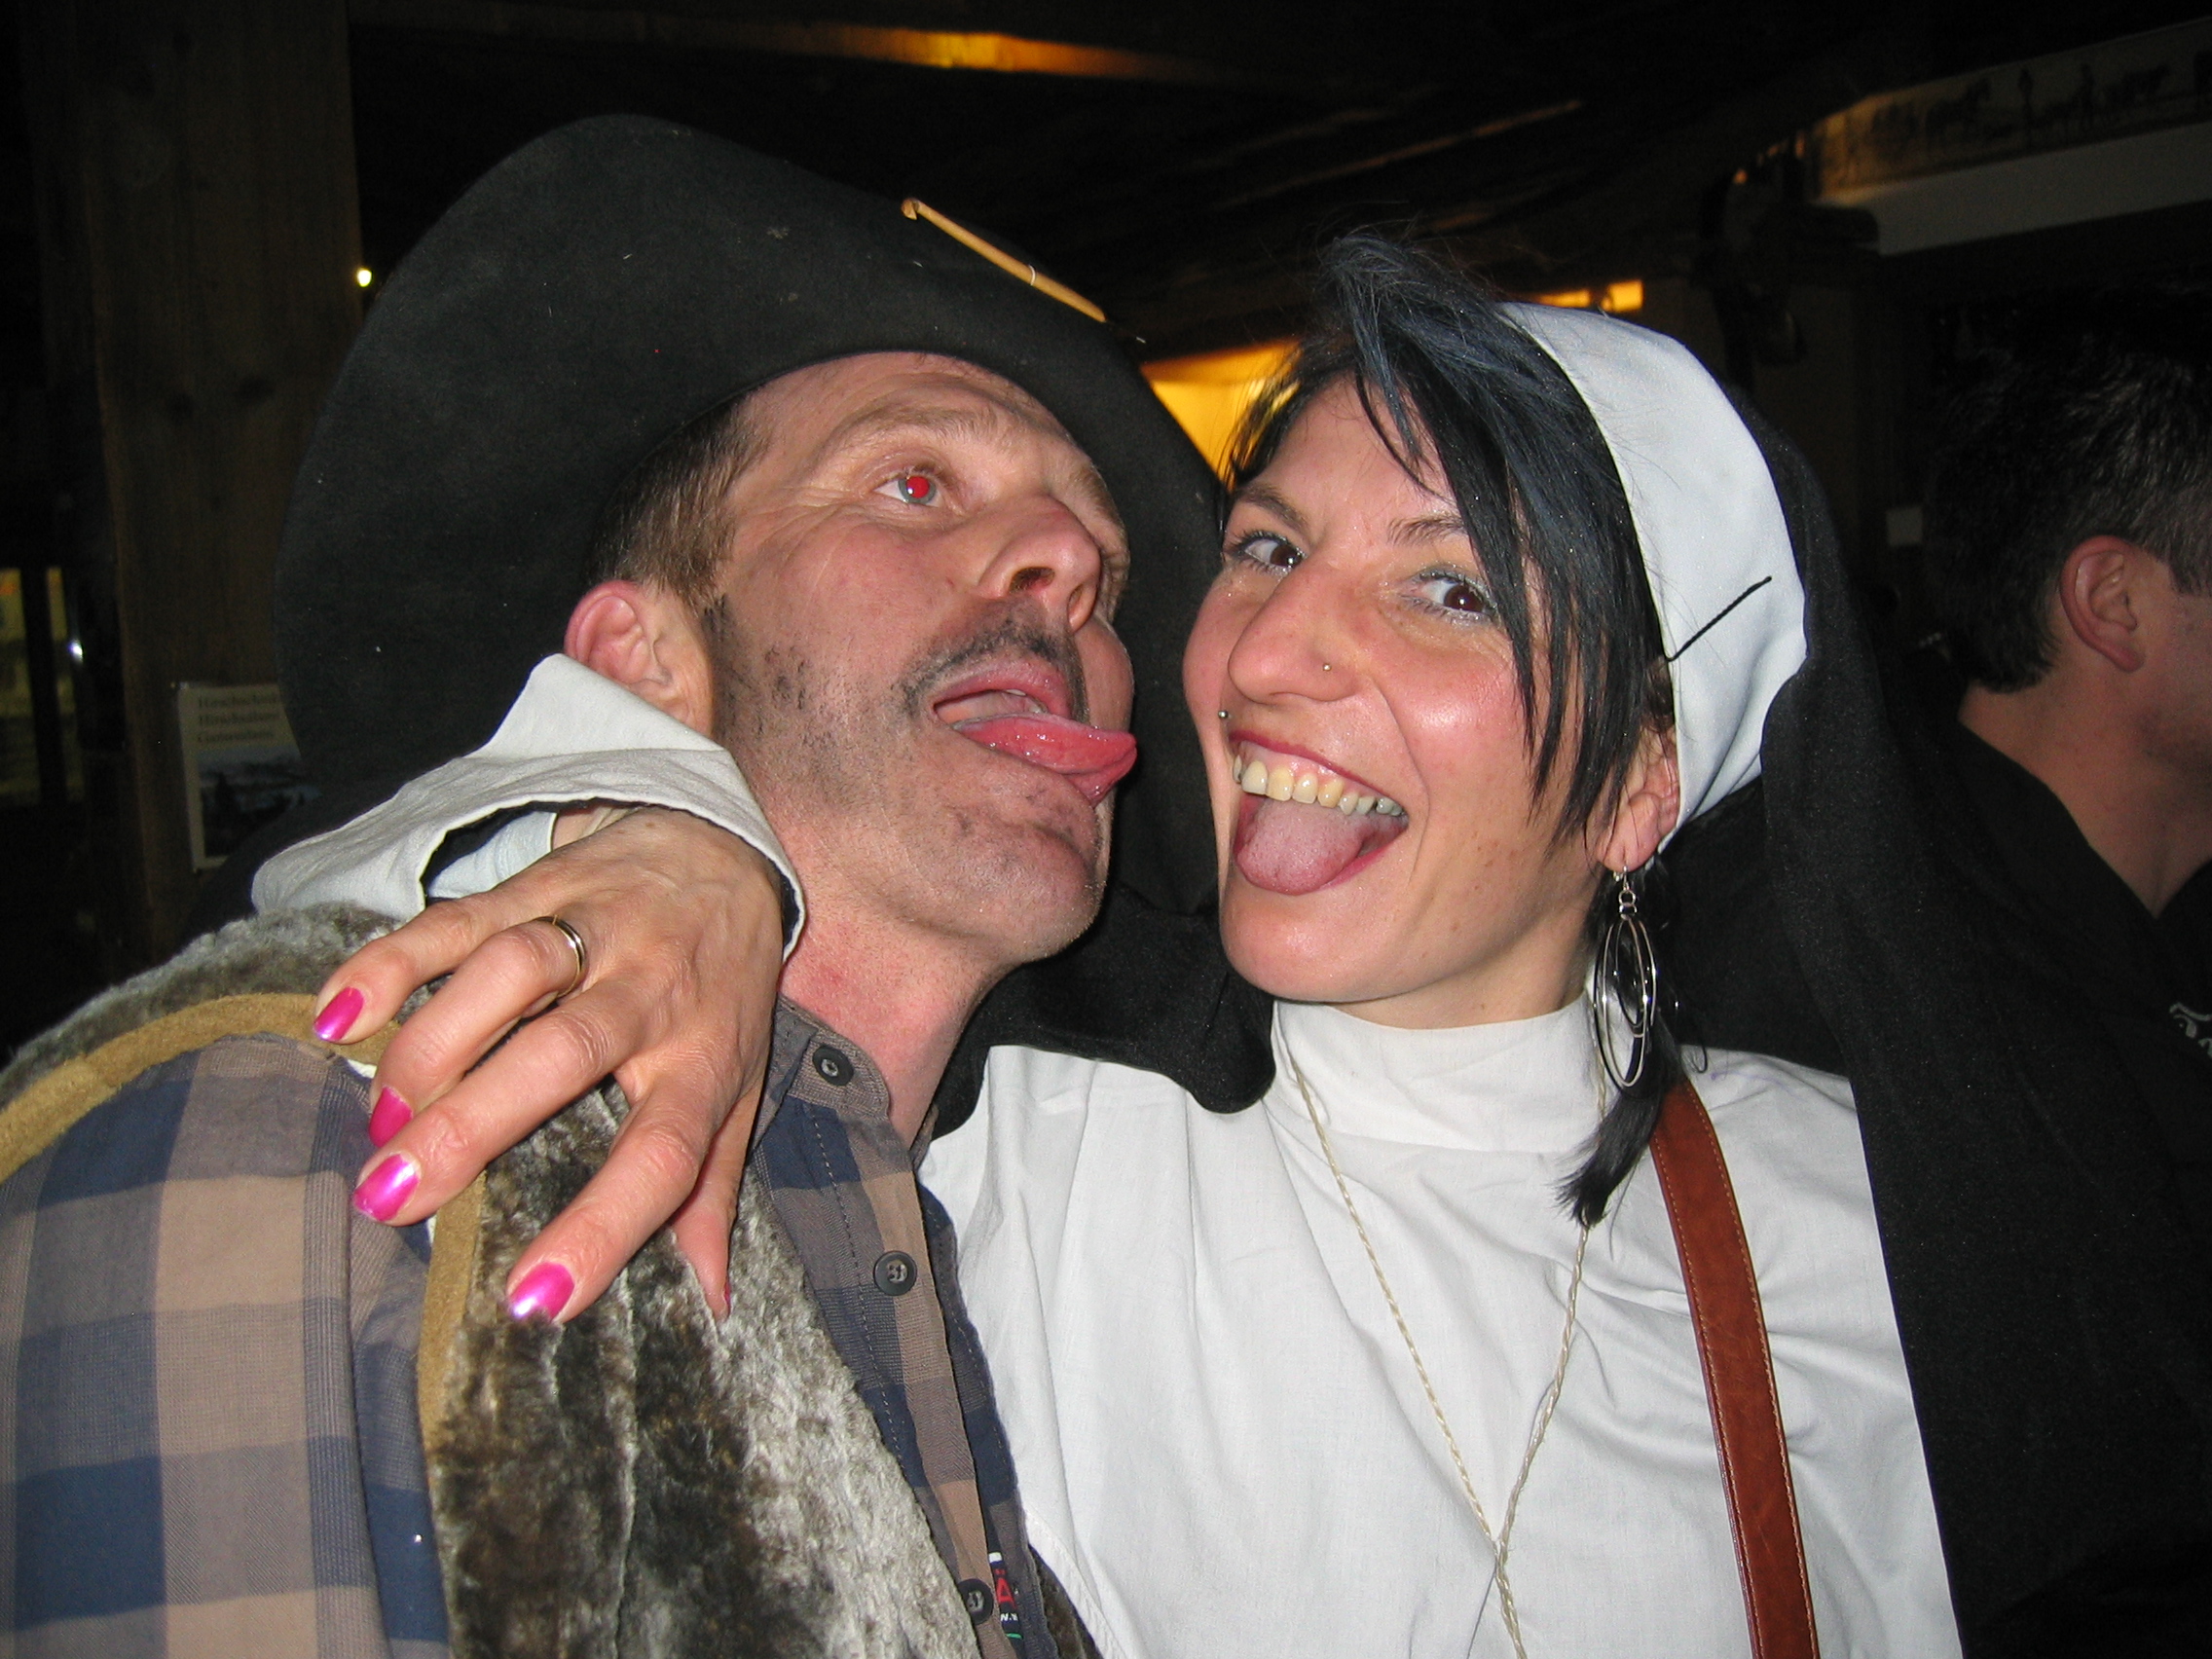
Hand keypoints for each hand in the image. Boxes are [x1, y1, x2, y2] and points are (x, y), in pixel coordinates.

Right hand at [314, 807, 786, 1319]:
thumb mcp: (736, 1089)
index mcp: (702, 1061)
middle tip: (392, 1199)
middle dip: (475, 1125)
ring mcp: (591, 930)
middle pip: (564, 1054)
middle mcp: (650, 992)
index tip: (534, 1298)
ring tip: (377, 1120)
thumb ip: (709, 1192)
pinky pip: (458, 919)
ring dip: (433, 1045)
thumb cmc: (721, 992)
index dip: (604, 1227)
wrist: (719, 852)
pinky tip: (337, 1015)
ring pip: (510, 973)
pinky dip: (391, 961)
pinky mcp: (535, 885)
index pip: (663, 1154)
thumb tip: (711, 1302)